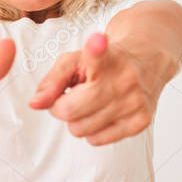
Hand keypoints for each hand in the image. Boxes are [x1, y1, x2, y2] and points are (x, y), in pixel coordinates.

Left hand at [28, 32, 159, 145]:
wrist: (147, 60)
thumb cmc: (103, 62)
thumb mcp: (73, 61)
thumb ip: (51, 82)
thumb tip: (35, 104)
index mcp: (105, 57)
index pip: (99, 55)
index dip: (95, 49)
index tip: (97, 41)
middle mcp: (123, 79)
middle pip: (70, 111)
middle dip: (63, 107)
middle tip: (74, 95)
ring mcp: (134, 102)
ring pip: (81, 130)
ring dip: (78, 120)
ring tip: (91, 102)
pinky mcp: (141, 122)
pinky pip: (97, 140)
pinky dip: (94, 130)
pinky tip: (103, 112)